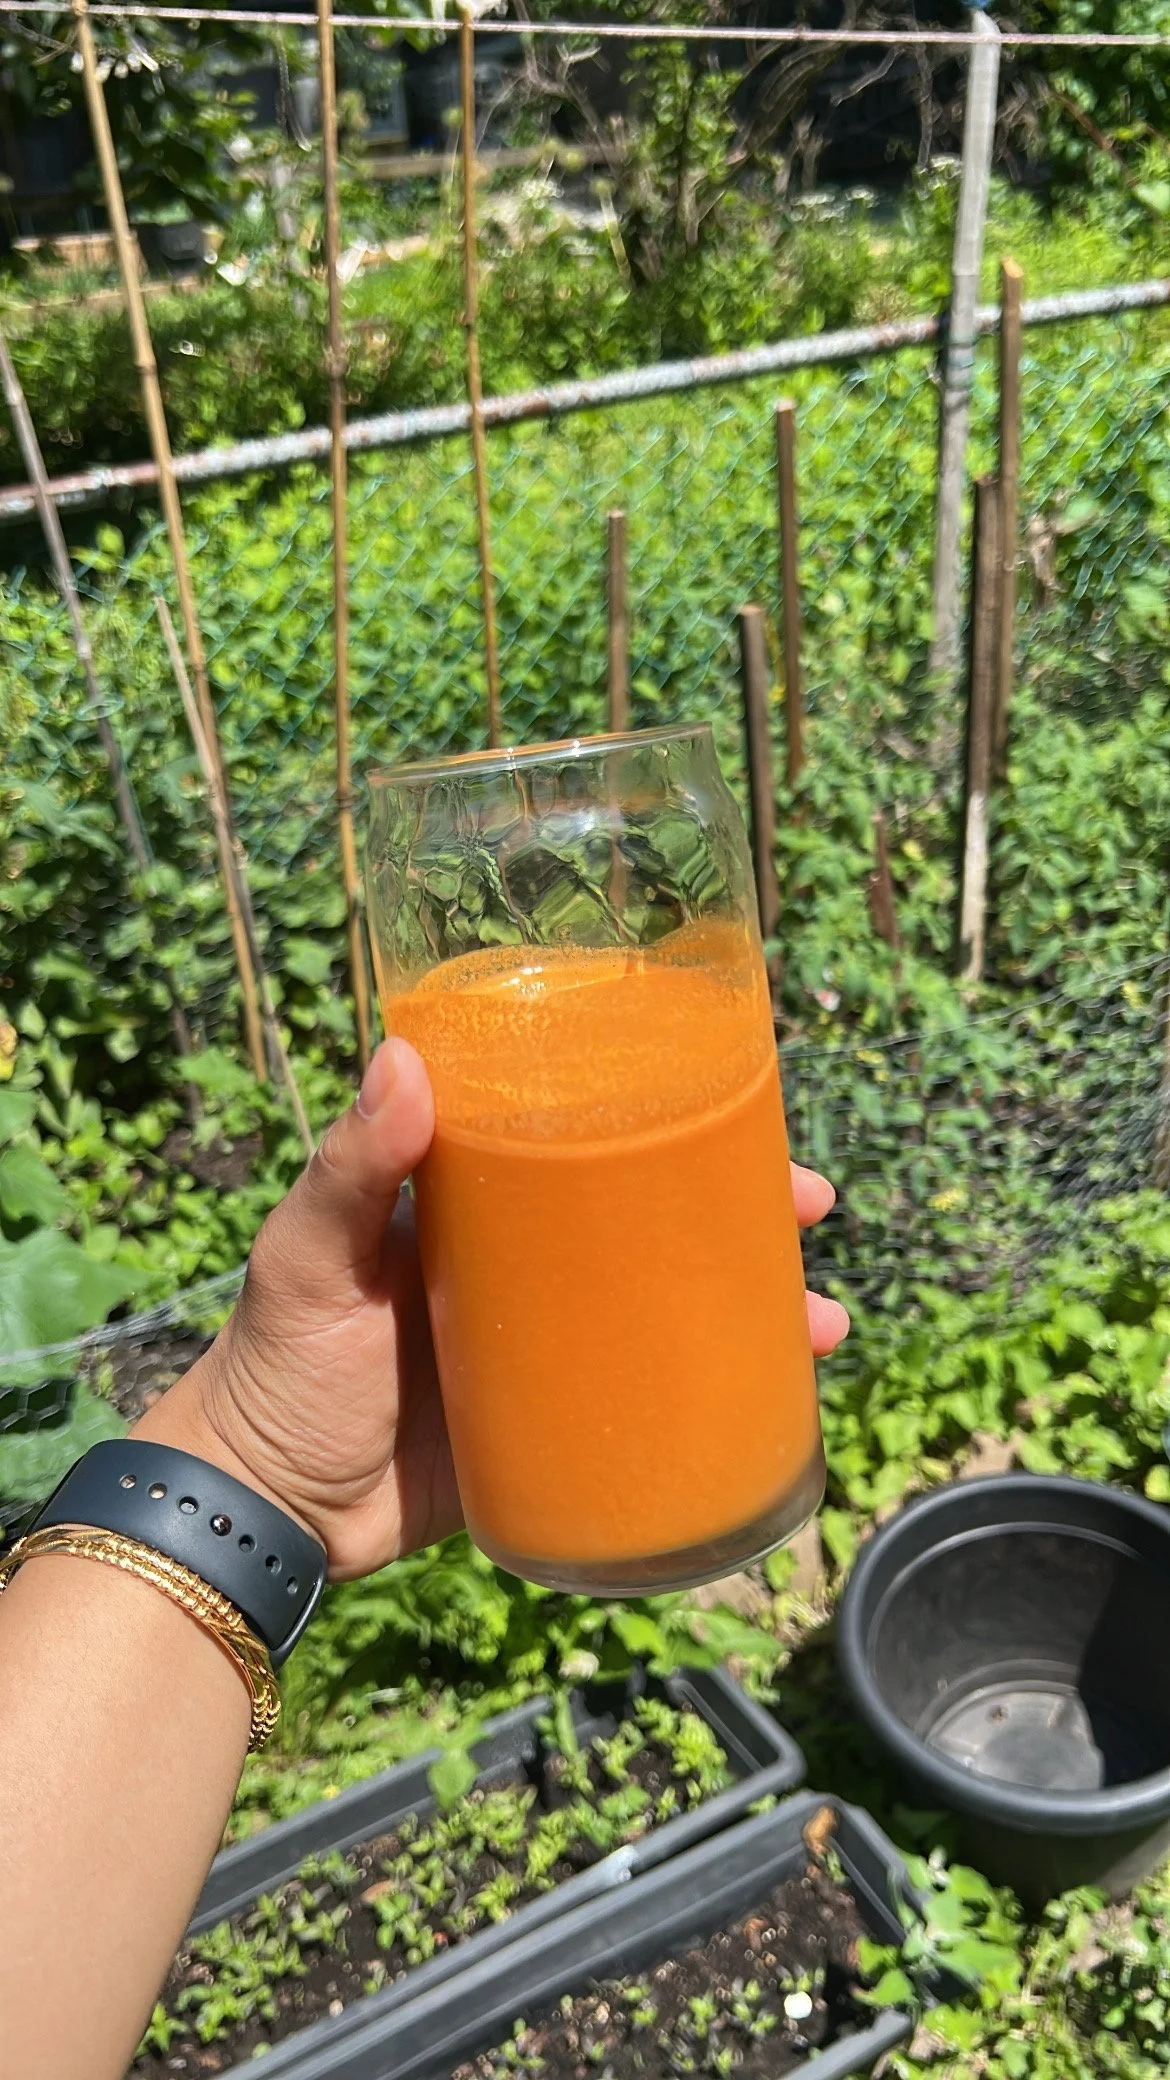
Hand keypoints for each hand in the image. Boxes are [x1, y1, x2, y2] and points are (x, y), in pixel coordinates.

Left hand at [136, 1039, 849, 1577]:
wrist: (265, 1512)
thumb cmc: (276, 1365)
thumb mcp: (309, 1256)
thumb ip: (352, 1167)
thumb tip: (405, 1056)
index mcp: (475, 1205)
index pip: (586, 1139)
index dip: (666, 1119)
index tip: (738, 1105)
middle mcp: (525, 1268)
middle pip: (653, 1221)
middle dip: (741, 1213)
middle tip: (809, 1205)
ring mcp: (547, 1350)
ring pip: (673, 1312)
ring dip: (756, 1307)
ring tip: (823, 1319)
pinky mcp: (557, 1430)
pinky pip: (655, 1404)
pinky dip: (720, 1398)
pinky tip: (782, 1400)